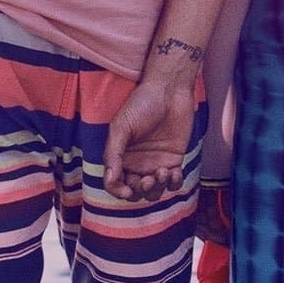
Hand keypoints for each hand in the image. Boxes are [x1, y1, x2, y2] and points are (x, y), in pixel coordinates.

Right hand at [100, 46, 201, 203]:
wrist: (169, 90)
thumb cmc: (141, 104)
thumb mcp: (121, 127)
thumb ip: (113, 154)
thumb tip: (109, 179)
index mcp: (119, 156)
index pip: (115, 183)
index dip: (119, 192)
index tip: (127, 191)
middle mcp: (136, 163)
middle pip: (135, 191)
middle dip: (140, 190)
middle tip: (147, 179)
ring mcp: (155, 163)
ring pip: (154, 191)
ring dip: (157, 189)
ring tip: (161, 172)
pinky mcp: (174, 161)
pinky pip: (173, 182)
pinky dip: (173, 183)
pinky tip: (173, 172)